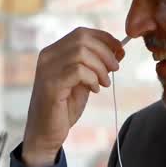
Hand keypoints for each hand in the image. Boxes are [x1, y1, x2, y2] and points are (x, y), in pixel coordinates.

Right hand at [22, 27, 124, 166]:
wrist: (46, 133)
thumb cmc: (64, 108)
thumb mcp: (83, 82)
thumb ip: (95, 65)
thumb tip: (117, 50)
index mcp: (54, 52)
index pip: (81, 33)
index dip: (104, 38)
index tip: (119, 50)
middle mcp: (47, 57)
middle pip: (82, 39)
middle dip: (105, 52)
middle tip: (115, 69)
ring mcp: (47, 70)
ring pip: (81, 53)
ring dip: (100, 67)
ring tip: (104, 83)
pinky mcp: (51, 85)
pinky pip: (78, 71)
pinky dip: (92, 79)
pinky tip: (94, 90)